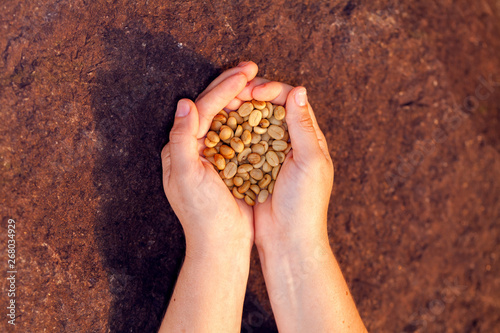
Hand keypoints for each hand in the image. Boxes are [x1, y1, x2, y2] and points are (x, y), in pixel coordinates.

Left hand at [161, 62, 258, 257]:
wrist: (220, 244)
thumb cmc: (202, 215)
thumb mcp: (186, 177)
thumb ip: (181, 139)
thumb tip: (184, 102)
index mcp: (181, 147)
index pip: (203, 108)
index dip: (224, 88)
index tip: (246, 73)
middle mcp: (194, 147)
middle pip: (213, 107)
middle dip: (232, 85)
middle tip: (252, 67)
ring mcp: (212, 155)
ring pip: (227, 117)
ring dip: (242, 98)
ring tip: (258, 82)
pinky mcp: (228, 164)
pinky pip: (239, 133)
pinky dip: (250, 118)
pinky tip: (263, 109)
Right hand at [239, 80, 365, 332]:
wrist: (288, 239)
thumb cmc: (305, 202)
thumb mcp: (310, 161)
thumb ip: (303, 126)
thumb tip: (299, 89)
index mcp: (307, 137)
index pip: (289, 100)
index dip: (271, 89)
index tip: (254, 90)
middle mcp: (287, 141)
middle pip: (267, 107)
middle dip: (250, 96)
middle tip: (232, 93)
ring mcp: (268, 154)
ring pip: (251, 123)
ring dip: (237, 112)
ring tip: (222, 106)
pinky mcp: (251, 167)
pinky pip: (239, 144)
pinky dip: (230, 134)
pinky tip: (217, 128)